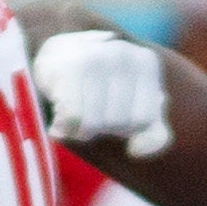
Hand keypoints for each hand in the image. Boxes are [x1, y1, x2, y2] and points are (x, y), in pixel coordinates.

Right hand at [32, 28, 173, 157]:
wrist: (54, 56)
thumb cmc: (96, 87)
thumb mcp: (134, 105)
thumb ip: (152, 132)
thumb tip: (137, 150)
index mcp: (146, 63)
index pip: (143, 120)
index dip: (123, 127)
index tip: (110, 109)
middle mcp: (123, 55)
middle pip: (117, 122)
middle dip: (100, 126)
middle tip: (87, 109)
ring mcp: (95, 58)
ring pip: (93, 123)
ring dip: (79, 130)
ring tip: (72, 113)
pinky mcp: (67, 68)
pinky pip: (72, 119)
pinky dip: (62, 128)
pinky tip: (58, 116)